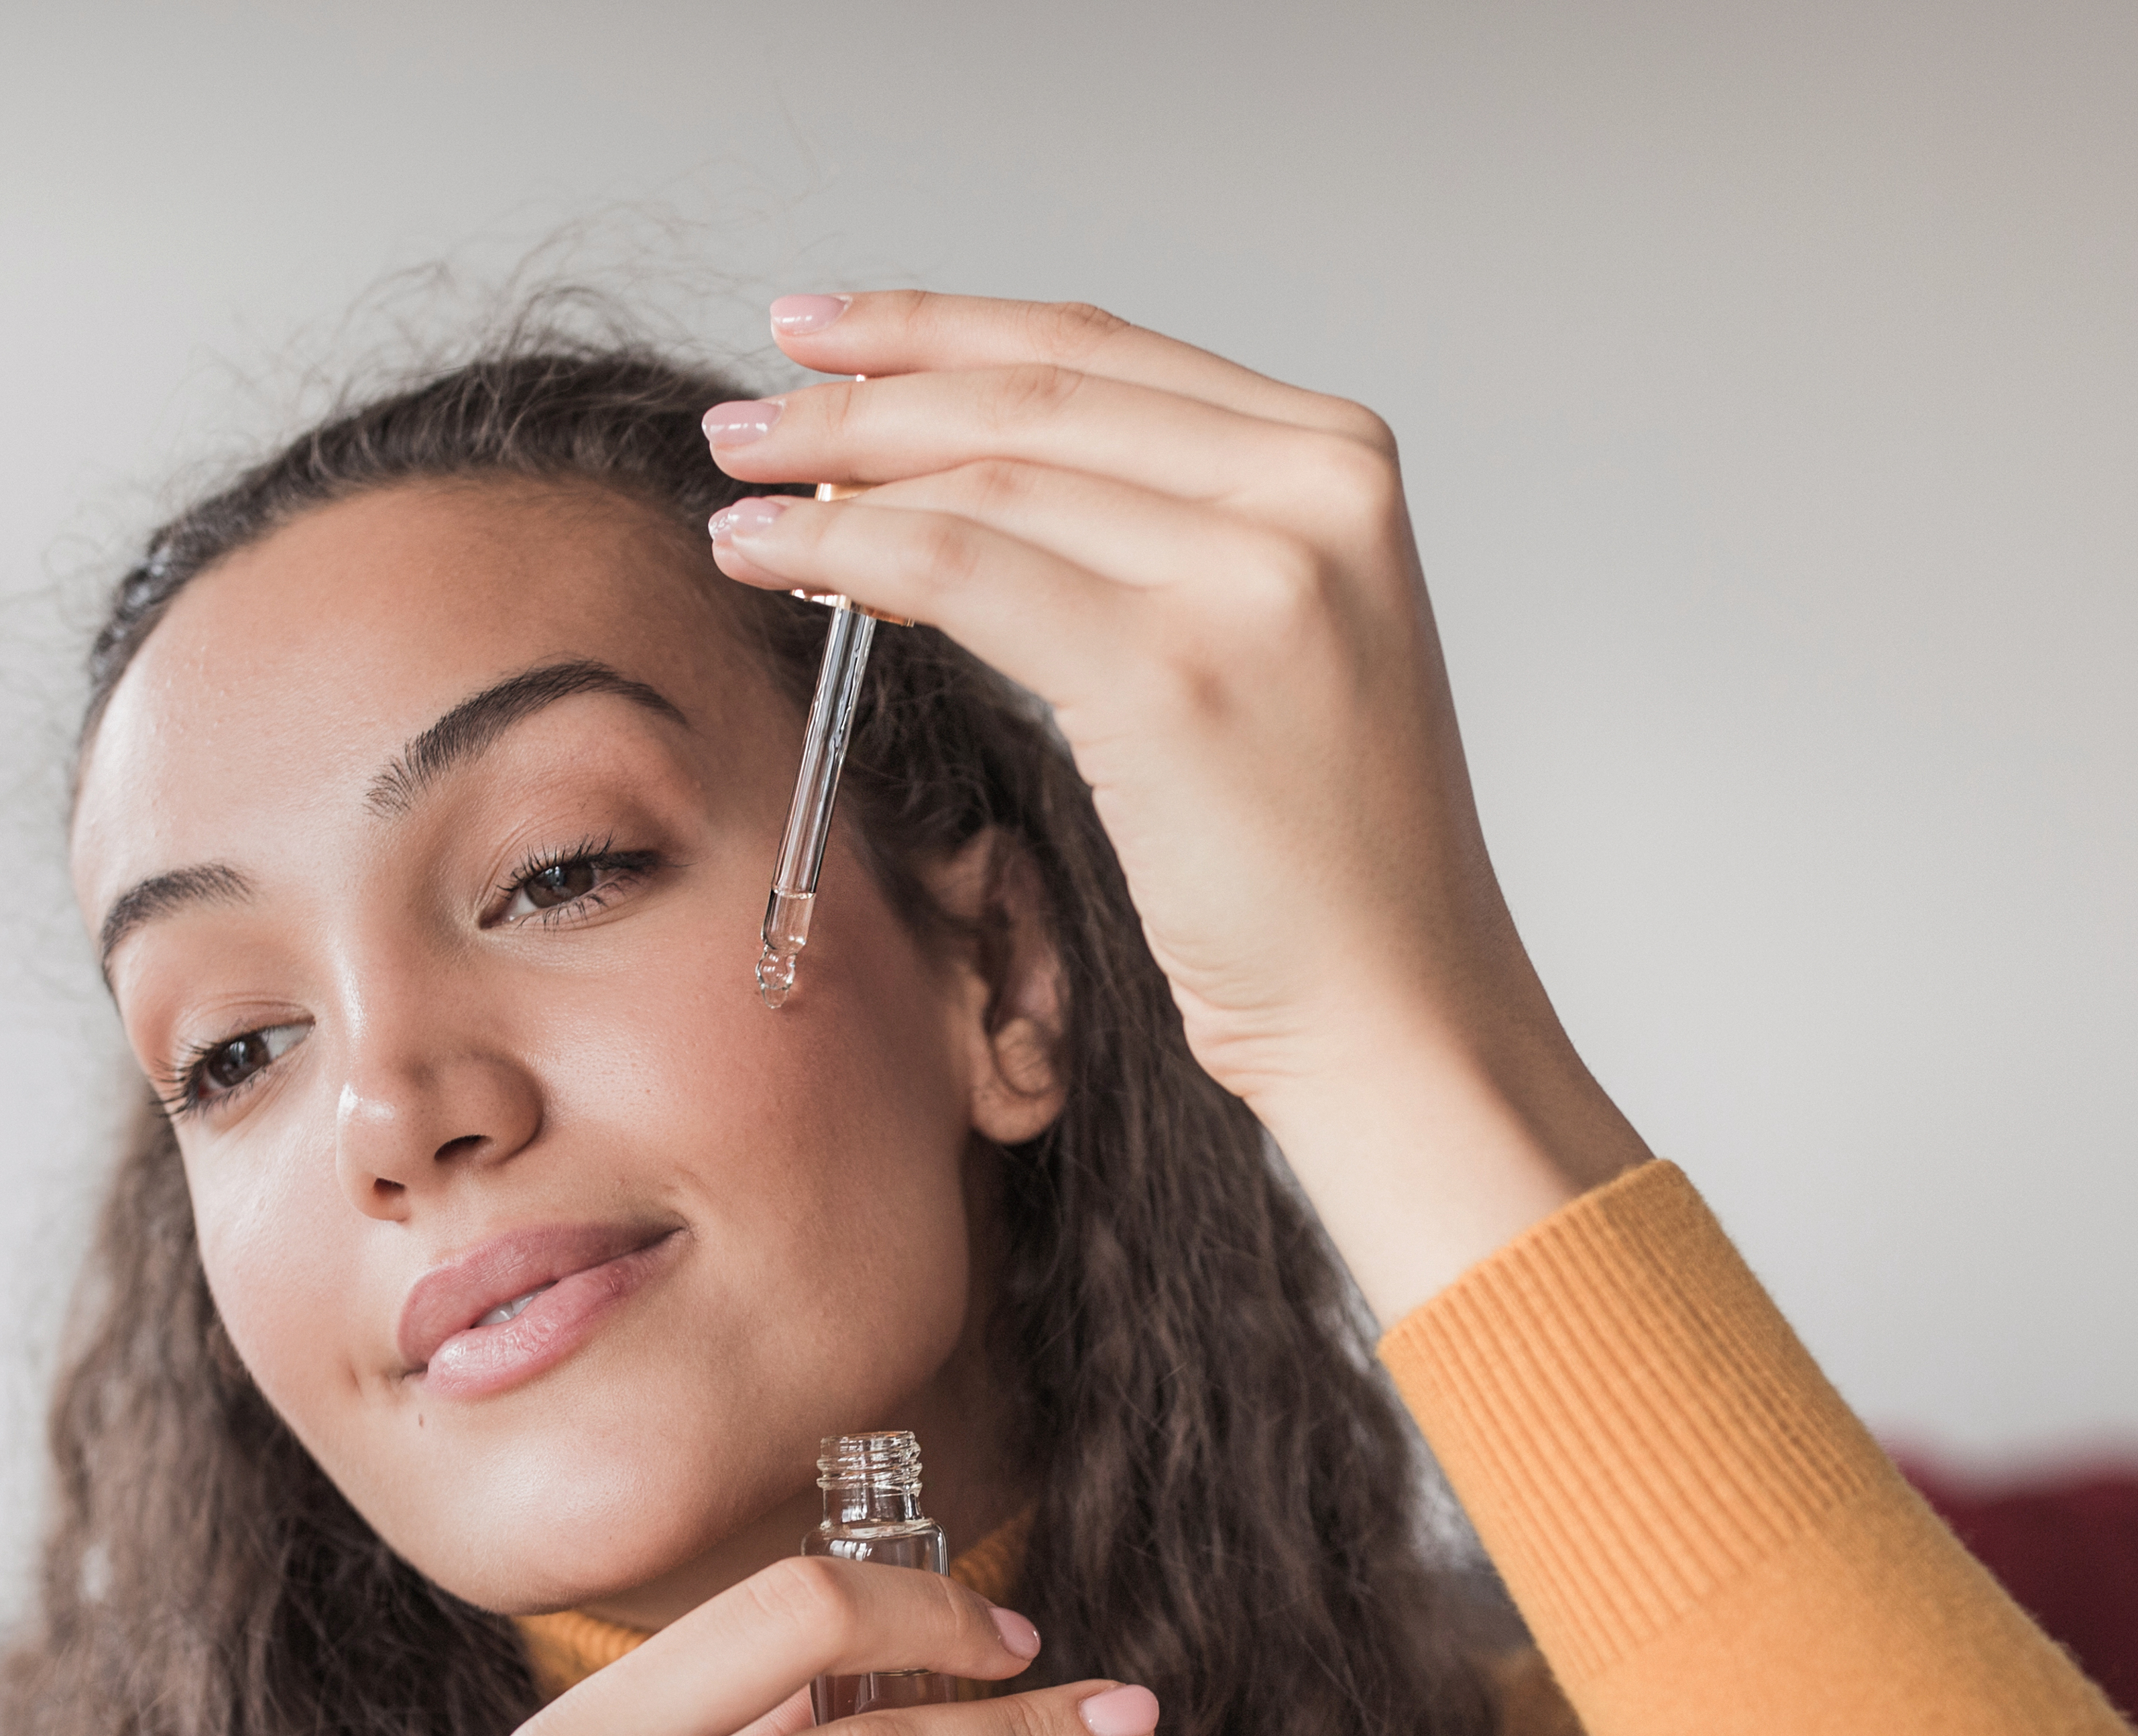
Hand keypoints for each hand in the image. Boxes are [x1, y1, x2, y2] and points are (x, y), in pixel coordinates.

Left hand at [702, 290, 1648, 1318]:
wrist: (1399, 1006)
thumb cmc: (1325, 860)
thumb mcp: (1269, 638)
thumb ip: (1163, 534)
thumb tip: (957, 475)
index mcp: (1337, 463)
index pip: (1101, 350)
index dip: (940, 327)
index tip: (826, 331)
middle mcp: (1310, 493)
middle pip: (1033, 396)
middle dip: (861, 395)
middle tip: (744, 419)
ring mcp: (1250, 576)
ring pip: (985, 476)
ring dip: (834, 474)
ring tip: (738, 491)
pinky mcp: (1172, 675)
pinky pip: (961, 573)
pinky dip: (845, 555)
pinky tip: (769, 557)